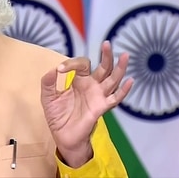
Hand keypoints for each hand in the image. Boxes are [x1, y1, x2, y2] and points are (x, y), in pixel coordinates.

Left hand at [40, 41, 132, 167]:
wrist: (62, 135)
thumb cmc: (57, 115)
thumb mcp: (48, 96)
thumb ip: (48, 82)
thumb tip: (54, 70)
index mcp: (79, 80)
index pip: (81, 64)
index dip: (71, 63)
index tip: (60, 70)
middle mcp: (92, 85)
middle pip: (103, 67)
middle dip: (107, 56)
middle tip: (107, 44)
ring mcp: (98, 96)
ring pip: (113, 79)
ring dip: (119, 68)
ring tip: (125, 56)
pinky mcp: (101, 107)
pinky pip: (115, 98)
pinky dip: (123, 91)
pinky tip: (130, 81)